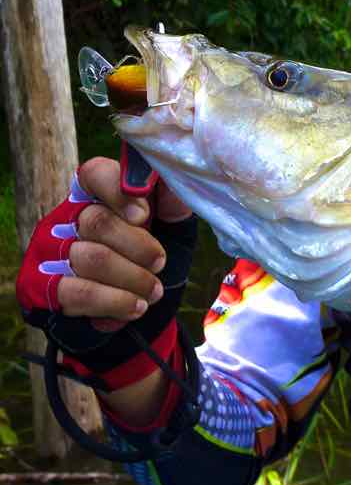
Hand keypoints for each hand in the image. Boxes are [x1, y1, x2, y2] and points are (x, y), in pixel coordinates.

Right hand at [17, 156, 191, 331]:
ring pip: (92, 259)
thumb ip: (173, 203)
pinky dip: (116, 301)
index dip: (118, 190)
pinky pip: (80, 292)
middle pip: (97, 221)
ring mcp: (49, 252)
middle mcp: (66, 218)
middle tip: (159, 263)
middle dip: (139, 247)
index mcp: (96, 195)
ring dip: (133, 279)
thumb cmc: (150, 260)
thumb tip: (176, 180)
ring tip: (153, 291)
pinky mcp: (40, 286)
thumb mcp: (173, 229)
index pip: (96, 174)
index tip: (144, 214)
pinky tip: (136, 306)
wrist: (135, 311)